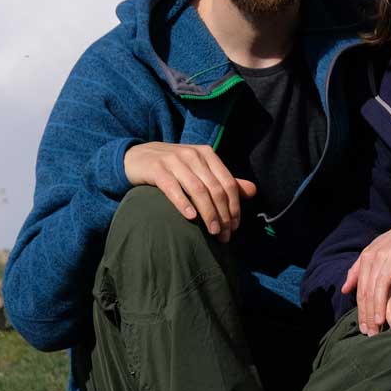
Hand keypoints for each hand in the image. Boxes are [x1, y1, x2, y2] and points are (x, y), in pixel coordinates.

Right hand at [122, 142, 257, 240]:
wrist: (137, 157)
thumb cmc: (173, 168)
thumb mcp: (200, 170)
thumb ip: (224, 181)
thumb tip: (253, 191)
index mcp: (207, 154)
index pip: (228, 183)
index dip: (234, 207)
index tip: (234, 227)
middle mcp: (193, 155)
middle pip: (215, 188)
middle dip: (223, 215)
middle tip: (224, 235)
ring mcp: (174, 160)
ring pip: (198, 189)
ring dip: (208, 213)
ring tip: (212, 232)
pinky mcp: (156, 169)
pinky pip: (173, 188)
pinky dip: (183, 203)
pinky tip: (190, 217)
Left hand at [342, 214, 390, 334]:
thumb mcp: (374, 254)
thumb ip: (358, 271)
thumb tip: (344, 290)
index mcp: (367, 257)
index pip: (362, 288)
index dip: (362, 310)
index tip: (364, 329)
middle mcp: (378, 254)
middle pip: (371, 288)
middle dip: (370, 312)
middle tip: (372, 332)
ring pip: (385, 280)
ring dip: (383, 302)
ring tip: (382, 321)